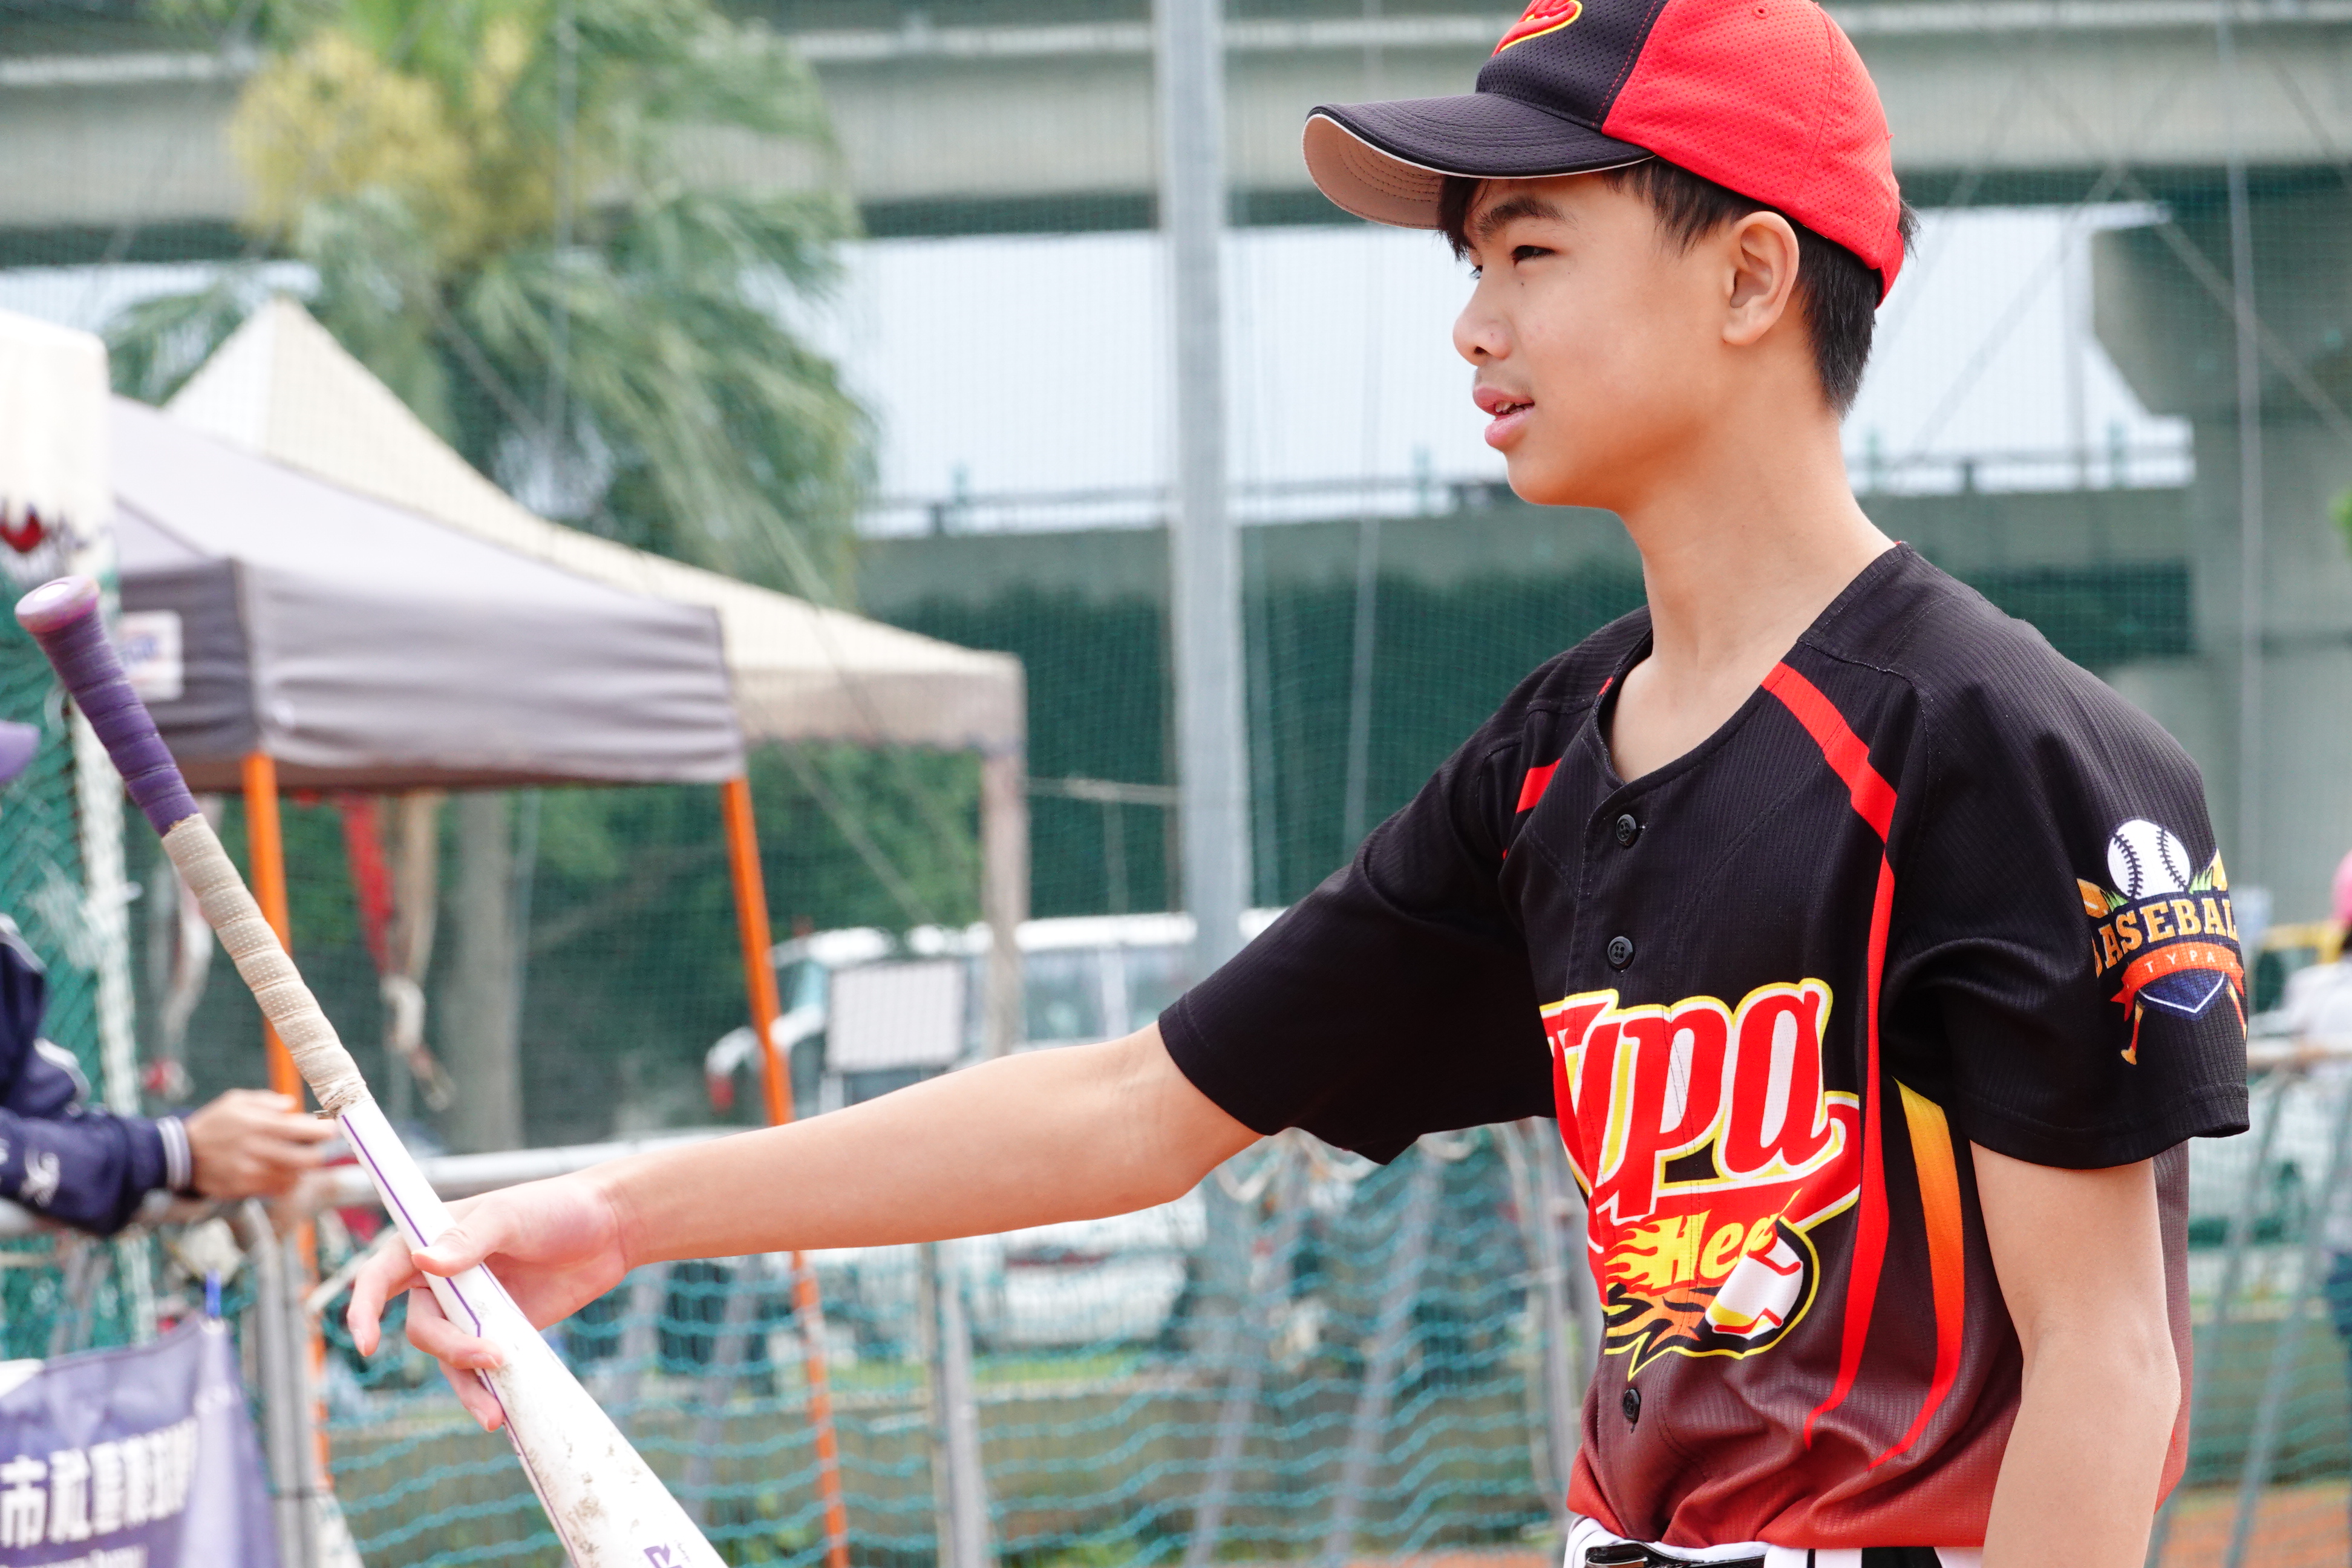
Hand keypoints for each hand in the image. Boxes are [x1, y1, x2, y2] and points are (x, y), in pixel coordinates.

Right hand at [183, 1089, 335, 1198]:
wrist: (178, 1154)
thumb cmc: (212, 1123)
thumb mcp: (235, 1101)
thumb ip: (267, 1100)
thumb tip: (292, 1105)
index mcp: (260, 1124)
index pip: (306, 1131)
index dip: (326, 1131)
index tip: (330, 1129)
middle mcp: (258, 1150)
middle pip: (308, 1159)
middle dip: (318, 1153)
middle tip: (315, 1148)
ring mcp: (251, 1173)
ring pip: (295, 1177)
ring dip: (300, 1169)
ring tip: (293, 1160)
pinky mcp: (243, 1189)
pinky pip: (277, 1190)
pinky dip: (285, 1182)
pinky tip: (279, 1172)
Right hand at [345, 1175, 631, 1430]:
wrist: (611, 1228)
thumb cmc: (556, 1208)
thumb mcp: (510, 1216)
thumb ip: (469, 1241)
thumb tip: (424, 1261)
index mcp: (433, 1240)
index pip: (381, 1273)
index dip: (365, 1307)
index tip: (366, 1343)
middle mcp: (444, 1278)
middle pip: (422, 1326)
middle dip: (449, 1347)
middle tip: (492, 1355)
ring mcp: (472, 1308)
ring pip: (448, 1356)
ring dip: (465, 1384)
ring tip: (493, 1413)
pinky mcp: (501, 1331)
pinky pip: (480, 1368)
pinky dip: (485, 1391)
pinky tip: (500, 1412)